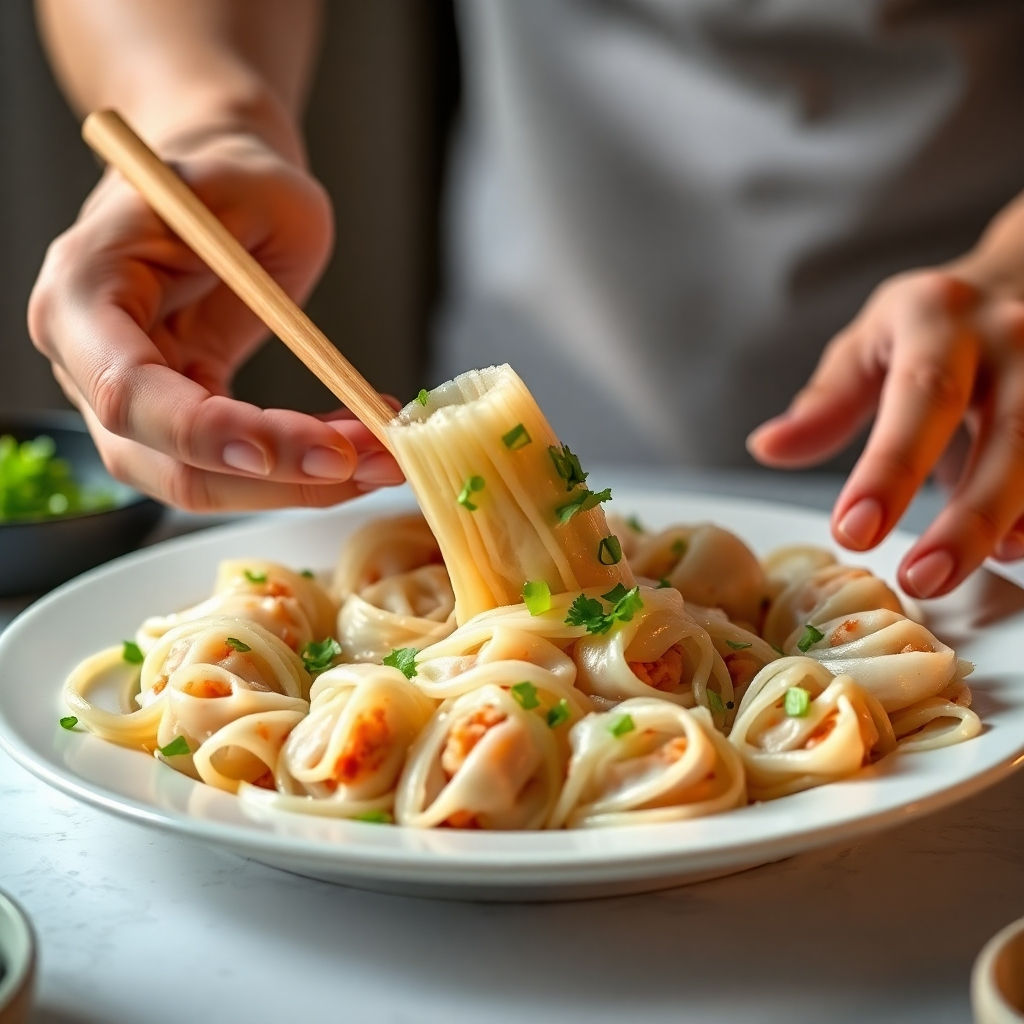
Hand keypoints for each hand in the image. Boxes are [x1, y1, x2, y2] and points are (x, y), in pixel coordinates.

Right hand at [28, 130, 402, 511]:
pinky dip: (301, 469)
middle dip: (281, 476)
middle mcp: (88, 362)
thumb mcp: (258, 185)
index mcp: (83, 293)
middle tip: (376, 459)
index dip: (215, 434)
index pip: (130, 392)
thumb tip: (317, 360)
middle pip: (168, 462)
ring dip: (302, 484)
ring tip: (383, 455)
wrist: (222, 191)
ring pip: (207, 484)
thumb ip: (270, 273)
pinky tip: (355, 443)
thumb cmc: (231, 176)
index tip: (315, 449)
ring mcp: (130, 404)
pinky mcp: (179, 425)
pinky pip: (237, 471)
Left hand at [747, 266, 1023, 598]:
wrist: (1023, 275)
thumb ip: (826, 402)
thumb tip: (767, 448)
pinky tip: (1013, 550)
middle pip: (1008, 435)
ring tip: (959, 574)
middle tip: (920, 579)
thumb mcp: (869, 343)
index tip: (853, 531)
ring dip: (1011, 522)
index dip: (890, 469)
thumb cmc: (931, 325)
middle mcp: (1013, 336)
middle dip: (966, 519)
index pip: (922, 397)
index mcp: (941, 318)